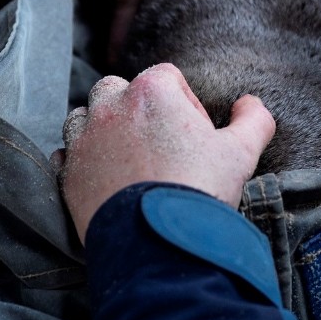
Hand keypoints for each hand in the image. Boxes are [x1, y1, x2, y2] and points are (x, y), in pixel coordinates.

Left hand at [58, 64, 275, 243]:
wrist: (158, 242)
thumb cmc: (199, 190)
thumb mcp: (241, 152)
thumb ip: (253, 120)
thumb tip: (250, 104)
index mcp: (152, 91)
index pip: (167, 76)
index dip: (184, 102)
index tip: (194, 135)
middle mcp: (111, 107)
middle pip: (118, 89)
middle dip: (135, 108)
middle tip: (159, 144)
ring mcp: (84, 139)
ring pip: (85, 117)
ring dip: (102, 131)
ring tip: (129, 161)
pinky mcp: (68, 173)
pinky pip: (67, 154)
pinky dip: (82, 161)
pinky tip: (104, 179)